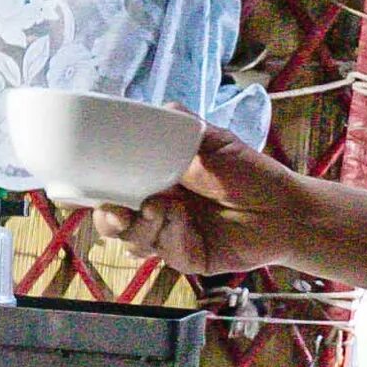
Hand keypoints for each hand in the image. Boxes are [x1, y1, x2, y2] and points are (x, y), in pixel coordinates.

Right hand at [92, 124, 312, 277]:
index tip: (81, 188)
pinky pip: (165, 251)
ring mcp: (169, 236)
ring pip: (133, 240)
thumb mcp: (213, 142)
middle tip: (114, 211)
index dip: (92, 191)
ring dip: (138, 226)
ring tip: (157, 208)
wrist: (285, 207)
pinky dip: (169, 235)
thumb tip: (159, 108)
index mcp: (154, 181)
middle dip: (107, 218)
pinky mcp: (186, 258)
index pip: (112, 188)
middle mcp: (156, 210)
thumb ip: (181, 127)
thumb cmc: (250, 173)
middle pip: (113, 222)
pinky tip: (182, 221)